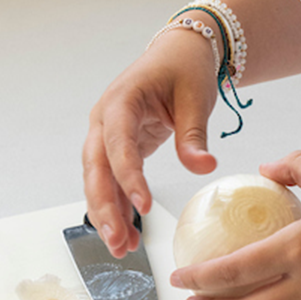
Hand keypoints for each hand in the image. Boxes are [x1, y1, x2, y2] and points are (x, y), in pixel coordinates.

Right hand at [83, 28, 219, 256]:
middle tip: (118, 241)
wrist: (180, 50)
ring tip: (122, 249)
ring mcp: (107, 133)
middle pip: (97, 167)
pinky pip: (112, 179)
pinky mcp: (118, 146)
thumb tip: (204, 168)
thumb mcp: (195, 98)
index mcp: (121, 101)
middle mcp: (105, 119)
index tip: (144, 206)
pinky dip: (118, 204)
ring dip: (108, 213)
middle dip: (104, 206)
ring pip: (99, 179)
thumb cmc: (186, 67)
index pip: (118, 144)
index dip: (128, 177)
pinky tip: (128, 233)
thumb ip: (193, 135)